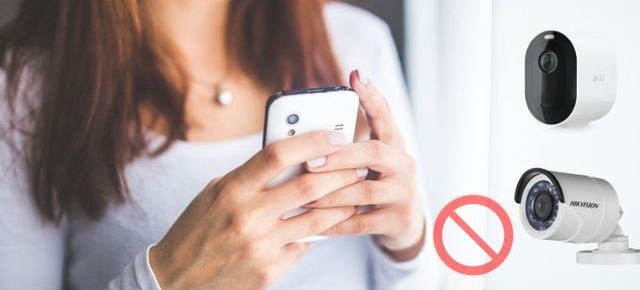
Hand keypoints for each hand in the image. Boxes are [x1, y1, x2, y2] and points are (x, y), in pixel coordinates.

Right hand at [150, 130, 364, 289]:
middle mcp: (247, 216)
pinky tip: (317, 230)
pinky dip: (311, 237)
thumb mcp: (214, 194)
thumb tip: (292, 159)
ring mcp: (260, 246)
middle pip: (308, 186)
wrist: (175, 279)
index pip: (278, 154)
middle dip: (341, 173)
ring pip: (316, 220)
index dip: (312, 141)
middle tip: (358, 165)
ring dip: (341, 205)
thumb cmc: (196, 229)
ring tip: (353, 195)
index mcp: (231, 189)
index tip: (334, 135)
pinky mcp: (268, 271)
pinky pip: (302, 247)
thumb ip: (250, 177)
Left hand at [304, 70, 425, 260]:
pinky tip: (314, 223)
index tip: (355, 75)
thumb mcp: (368, 162)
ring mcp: (403, 193)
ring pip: (365, 191)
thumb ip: (347, 146)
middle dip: (340, 157)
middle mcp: (404, 165)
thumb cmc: (375, 183)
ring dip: (331, 193)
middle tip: (309, 161)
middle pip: (375, 153)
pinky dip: (336, 222)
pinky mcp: (397, 220)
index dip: (371, 96)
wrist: (404, 224)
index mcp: (393, 144)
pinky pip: (361, 222)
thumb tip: (303, 131)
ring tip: (304, 196)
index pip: (385, 115)